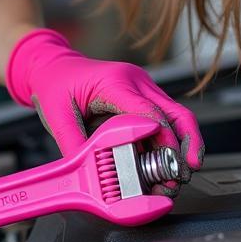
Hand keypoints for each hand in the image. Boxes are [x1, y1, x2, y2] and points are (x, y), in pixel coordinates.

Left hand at [5, 29, 204, 193]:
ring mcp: (142, 87)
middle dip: (186, 144)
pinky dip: (169, 142)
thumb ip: (73, 144)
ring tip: (177, 176)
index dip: (164, 138)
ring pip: (176, 116)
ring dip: (181, 146)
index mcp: (115, 81)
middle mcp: (135, 81)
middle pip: (175, 112)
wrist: (54, 65)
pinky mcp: (142, 97)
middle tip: (185, 172)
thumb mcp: (56, 115)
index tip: (171, 163)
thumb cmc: (56, 84)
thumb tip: (89, 174)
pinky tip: (165, 164)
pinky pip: (164, 119)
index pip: (149, 111)